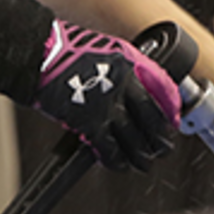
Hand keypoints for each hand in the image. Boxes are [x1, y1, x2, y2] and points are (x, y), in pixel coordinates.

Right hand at [32, 20, 180, 168]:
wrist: (40, 53)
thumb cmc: (66, 48)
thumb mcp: (106, 49)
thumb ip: (123, 68)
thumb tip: (132, 88)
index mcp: (132, 62)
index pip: (163, 89)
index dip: (170, 110)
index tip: (172, 121)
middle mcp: (124, 84)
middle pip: (151, 118)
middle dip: (160, 137)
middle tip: (164, 148)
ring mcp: (108, 104)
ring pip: (134, 136)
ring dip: (141, 154)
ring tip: (145, 163)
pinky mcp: (89, 121)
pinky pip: (109, 147)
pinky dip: (116, 159)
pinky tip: (120, 164)